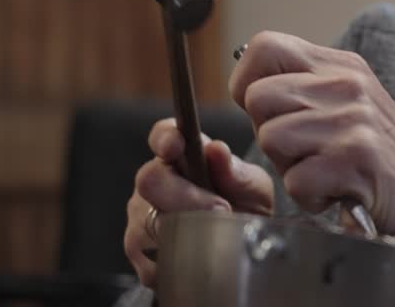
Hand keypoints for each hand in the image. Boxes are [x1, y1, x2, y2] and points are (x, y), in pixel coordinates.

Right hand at [124, 118, 273, 286]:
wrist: (246, 250)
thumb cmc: (249, 209)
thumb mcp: (254, 189)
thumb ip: (237, 172)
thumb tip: (217, 150)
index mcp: (183, 156)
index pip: (164, 135)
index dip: (165, 138)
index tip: (175, 146)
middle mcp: (157, 182)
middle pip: (150, 181)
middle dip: (186, 197)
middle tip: (221, 210)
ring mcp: (142, 217)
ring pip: (148, 222)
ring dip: (187, 231)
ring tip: (217, 236)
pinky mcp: (140, 254)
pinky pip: (150, 258)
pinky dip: (180, 259)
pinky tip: (200, 256)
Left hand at [229, 31, 394, 234]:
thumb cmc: (377, 150)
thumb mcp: (346, 101)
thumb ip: (303, 86)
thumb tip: (247, 87)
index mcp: (341, 65)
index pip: (263, 47)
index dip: (247, 83)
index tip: (267, 111)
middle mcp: (348, 84)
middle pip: (258, 98)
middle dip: (268, 133)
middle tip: (303, 150)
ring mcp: (353, 120)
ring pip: (270, 138)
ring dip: (289, 168)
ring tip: (323, 170)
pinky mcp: (356, 159)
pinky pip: (295, 180)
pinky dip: (309, 196)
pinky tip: (336, 190)